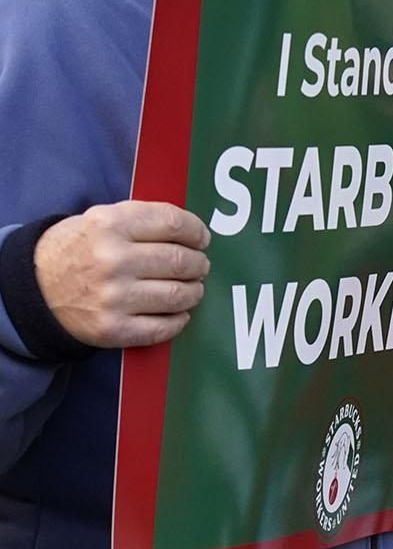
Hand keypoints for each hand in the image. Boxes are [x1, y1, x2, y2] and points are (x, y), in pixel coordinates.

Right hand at [32, 201, 209, 348]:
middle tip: (198, 266)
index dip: (196, 232)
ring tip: (191, 288)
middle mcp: (112, 260)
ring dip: (194, 292)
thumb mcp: (100, 219)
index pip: (173, 224)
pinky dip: (179, 320)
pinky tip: (177, 313)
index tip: (201, 239)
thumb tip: (192, 232)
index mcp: (110, 225)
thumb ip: (142, 219)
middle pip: (181, 261)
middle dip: (198, 264)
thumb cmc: (77, 250)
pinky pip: (164, 327)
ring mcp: (113, 297)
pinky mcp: (113, 329)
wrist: (35, 288)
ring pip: (179, 295)